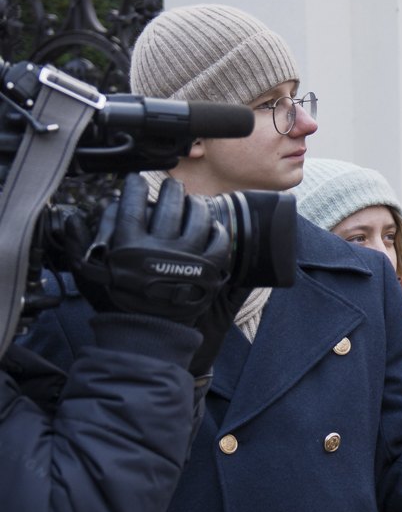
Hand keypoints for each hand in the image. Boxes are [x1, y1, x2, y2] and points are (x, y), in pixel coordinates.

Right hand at [70, 175, 229, 326]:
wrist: (148, 331)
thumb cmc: (118, 302)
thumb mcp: (90, 275)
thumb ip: (79, 246)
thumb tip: (72, 218)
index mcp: (130, 246)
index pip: (133, 206)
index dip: (135, 188)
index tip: (136, 180)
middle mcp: (160, 248)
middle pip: (170, 205)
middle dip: (171, 190)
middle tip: (171, 185)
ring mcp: (188, 258)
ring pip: (198, 218)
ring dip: (197, 204)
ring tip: (194, 200)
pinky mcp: (210, 270)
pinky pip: (219, 241)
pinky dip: (217, 229)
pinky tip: (213, 225)